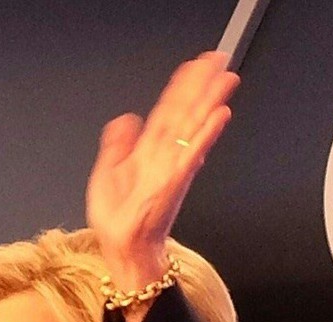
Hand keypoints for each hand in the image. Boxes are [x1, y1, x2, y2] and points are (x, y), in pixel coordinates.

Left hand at [85, 51, 238, 299]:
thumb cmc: (119, 219)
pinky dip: (205, 134)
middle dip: (202, 85)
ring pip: (193, 126)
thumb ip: (117, 143)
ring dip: (210, 101)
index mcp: (148, 151)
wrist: (123, 249)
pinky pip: (192, 153)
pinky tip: (218, 117)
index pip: (168, 110)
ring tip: (225, 80)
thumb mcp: (107, 172)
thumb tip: (127, 118)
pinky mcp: (174, 182)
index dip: (181, 87)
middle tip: (219, 60)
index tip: (195, 66)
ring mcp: (172, 167)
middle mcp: (164, 156)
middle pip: (186, 111)